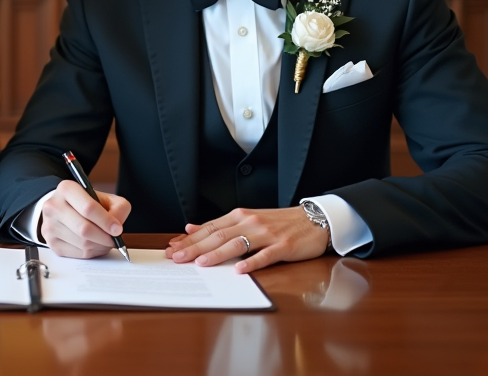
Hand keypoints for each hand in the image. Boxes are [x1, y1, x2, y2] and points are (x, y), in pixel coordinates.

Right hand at [40, 180, 131, 258]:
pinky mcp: (51, 243)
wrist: (64, 208)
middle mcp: (53, 206)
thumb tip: (116, 227)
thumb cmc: (86, 203)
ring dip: (100, 246)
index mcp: (66, 189)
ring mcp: (50, 226)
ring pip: (82, 243)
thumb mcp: (105, 198)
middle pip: (84, 229)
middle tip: (114, 239)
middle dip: (104, 237)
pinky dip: (92, 252)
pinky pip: (78, 254)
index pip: (88, 208)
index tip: (117, 229)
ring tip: (105, 241)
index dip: (106, 221)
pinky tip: (95, 245)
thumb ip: (118, 208)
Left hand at [165, 206, 328, 272]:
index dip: (190, 239)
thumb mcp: (248, 219)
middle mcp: (250, 223)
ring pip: (237, 244)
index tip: (173, 248)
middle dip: (195, 247)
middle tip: (177, 258)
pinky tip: (239, 270)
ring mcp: (267, 234)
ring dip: (217, 254)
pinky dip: (251, 263)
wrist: (314, 219)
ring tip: (200, 263)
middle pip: (218, 236)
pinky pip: (265, 256)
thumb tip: (191, 228)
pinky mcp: (283, 246)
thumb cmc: (279, 222)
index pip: (209, 228)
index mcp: (240, 216)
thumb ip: (221, 225)